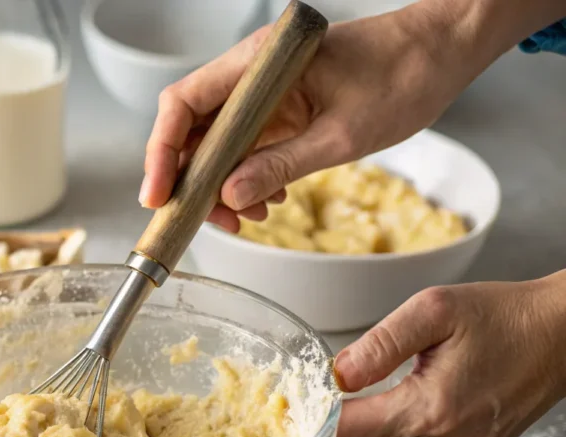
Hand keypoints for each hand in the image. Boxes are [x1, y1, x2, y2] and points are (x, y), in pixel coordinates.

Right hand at [139, 1, 500, 231]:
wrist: (442, 51)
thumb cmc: (403, 76)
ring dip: (220, 186)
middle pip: (193, 129)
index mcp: (259, 64)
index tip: (158, 195)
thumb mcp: (343, 134)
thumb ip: (282, 165)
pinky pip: (246, 147)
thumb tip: (229, 196)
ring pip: (217, 144)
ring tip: (244, 218)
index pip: (184, 104)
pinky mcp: (281, 110)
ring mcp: (265, 94)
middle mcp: (253, 76)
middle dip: (192, 180)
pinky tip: (265, 201)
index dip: (162, 151)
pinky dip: (246, 178)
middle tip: (204, 221)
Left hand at [326, 273, 565, 436]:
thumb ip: (379, 344)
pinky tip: (387, 424)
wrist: (559, 338)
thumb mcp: (433, 310)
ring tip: (354, 415)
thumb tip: (337, 376)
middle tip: (324, 408)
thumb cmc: (501, 319)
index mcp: (430, 412)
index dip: (316, 420)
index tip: (310, 399)